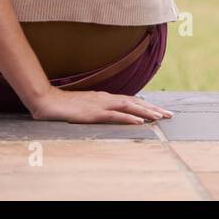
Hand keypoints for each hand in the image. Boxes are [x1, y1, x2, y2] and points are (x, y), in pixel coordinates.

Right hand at [28, 87, 173, 124]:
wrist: (48, 101)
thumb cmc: (65, 105)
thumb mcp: (85, 106)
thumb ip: (97, 108)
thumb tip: (109, 113)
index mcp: (105, 97)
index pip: (131, 100)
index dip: (146, 105)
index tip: (160, 111)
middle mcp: (106, 98)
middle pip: (135, 101)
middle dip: (153, 108)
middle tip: (170, 115)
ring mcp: (101, 104)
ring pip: (130, 106)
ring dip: (147, 111)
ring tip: (161, 117)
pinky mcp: (94, 113)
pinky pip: (115, 115)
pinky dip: (130, 117)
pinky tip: (140, 121)